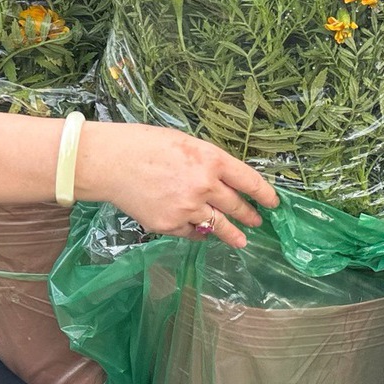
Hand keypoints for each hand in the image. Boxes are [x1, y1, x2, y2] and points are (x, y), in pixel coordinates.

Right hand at [74, 123, 277, 248]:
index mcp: (211, 159)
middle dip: (250, 215)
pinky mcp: (170, 225)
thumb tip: (225, 181)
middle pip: (237, 206)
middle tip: (258, 221)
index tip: (273, 203)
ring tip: (242, 240)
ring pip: (219, 226)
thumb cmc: (144, 144)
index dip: (265, 194)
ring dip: (233, 234)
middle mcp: (204, 186)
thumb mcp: (185, 143)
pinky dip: (197, 232)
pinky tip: (201, 232)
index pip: (249, 181)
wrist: (110, 162)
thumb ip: (208, 162)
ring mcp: (187, 209)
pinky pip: (192, 233)